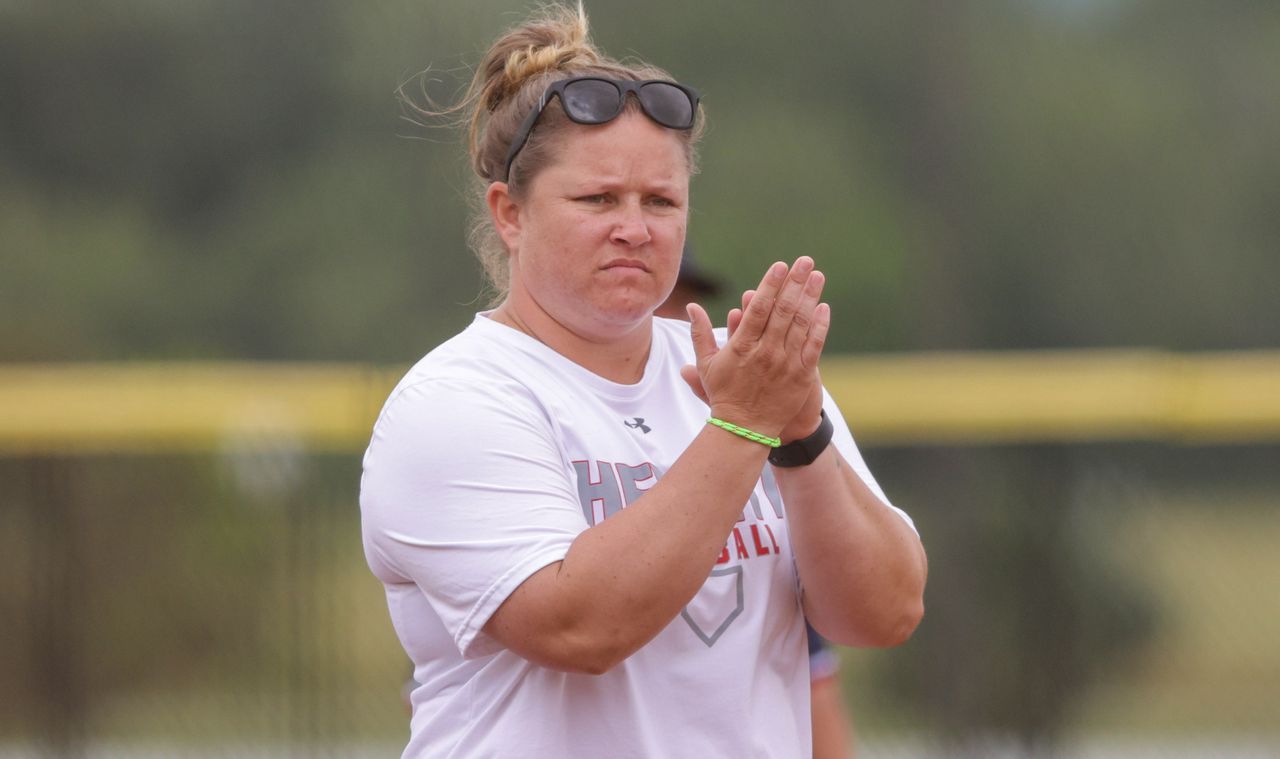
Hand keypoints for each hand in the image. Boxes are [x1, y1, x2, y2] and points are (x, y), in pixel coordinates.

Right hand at [680, 257, 829, 436]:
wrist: (744, 429)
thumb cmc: (723, 394)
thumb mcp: (706, 364)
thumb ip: (700, 333)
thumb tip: (691, 306)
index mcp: (742, 346)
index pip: (759, 308)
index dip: (771, 284)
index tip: (780, 265)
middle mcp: (765, 352)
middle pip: (783, 310)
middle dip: (795, 282)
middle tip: (805, 261)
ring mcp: (785, 364)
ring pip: (800, 324)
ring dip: (810, 297)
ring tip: (817, 276)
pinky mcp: (801, 376)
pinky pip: (813, 346)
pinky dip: (819, 326)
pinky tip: (823, 307)